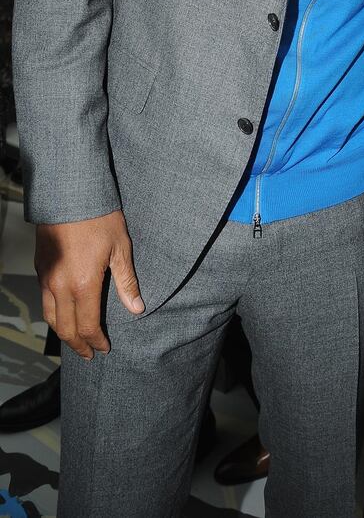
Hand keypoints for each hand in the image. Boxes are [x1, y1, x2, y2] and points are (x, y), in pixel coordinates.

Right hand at [34, 210, 143, 359]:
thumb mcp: (120, 248)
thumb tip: (137, 308)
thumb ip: (127, 281)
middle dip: (77, 344)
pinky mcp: (40, 267)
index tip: (104, 349)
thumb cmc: (99, 218)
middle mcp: (60, 286)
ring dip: (63, 333)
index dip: (95, 341)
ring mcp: (47, 277)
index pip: (87, 326)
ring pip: (50, 316)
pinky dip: (54, 314)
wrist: (69, 194)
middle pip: (65, 328)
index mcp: (83, 283)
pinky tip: (64, 313)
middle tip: (88, 354)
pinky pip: (45, 300)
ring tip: (75, 340)